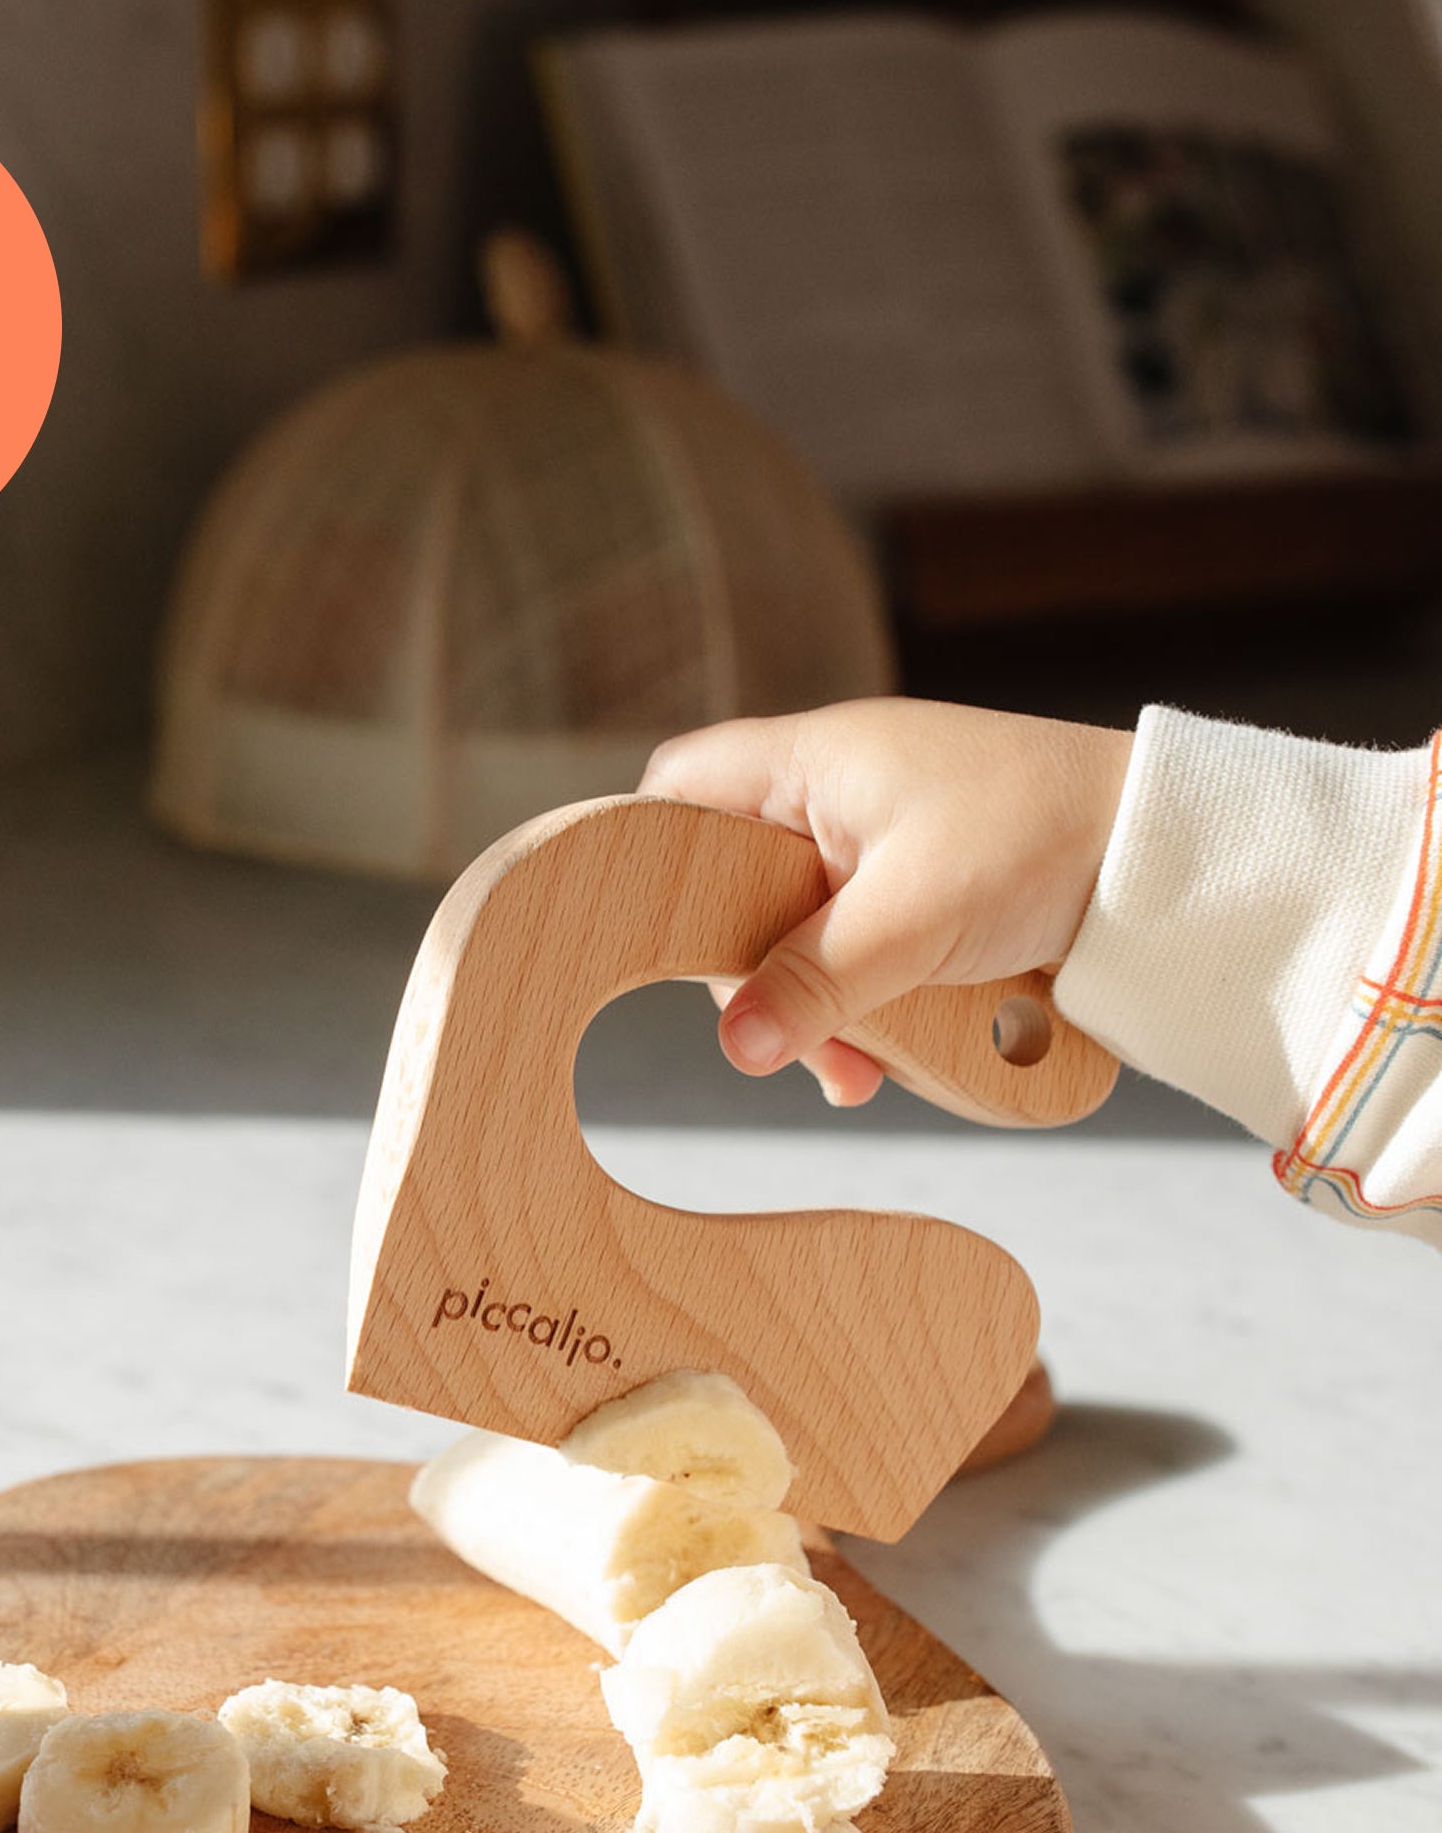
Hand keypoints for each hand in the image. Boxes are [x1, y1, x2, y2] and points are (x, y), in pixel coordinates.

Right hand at [640, 697, 1131, 1104]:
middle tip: (785, 1037)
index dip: (651, 854)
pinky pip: (862, 957)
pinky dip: (868, 1010)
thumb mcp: (915, 918)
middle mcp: (838, 796)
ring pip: (801, 935)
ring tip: (855, 1071)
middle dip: (756, 975)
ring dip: (818, 1008)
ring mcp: (884, 847)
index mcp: (815, 761)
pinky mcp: (928, 895)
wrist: (1181, 856)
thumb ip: (815, 980)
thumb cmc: (1051, 838)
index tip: (652, 936)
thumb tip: (736, 1045)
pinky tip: (888, 1062)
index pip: (680, 785)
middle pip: (735, 885)